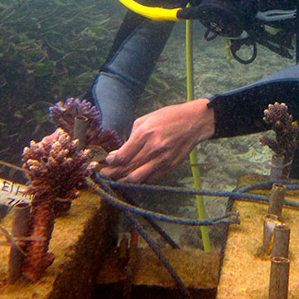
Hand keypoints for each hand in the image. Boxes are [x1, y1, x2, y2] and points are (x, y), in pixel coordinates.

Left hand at [100, 98, 214, 183]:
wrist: (194, 122)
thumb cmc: (169, 117)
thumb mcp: (146, 119)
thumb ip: (132, 135)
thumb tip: (121, 151)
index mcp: (145, 133)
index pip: (123, 155)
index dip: (111, 161)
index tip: (107, 161)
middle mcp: (153, 148)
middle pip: (127, 169)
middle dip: (112, 174)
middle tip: (104, 174)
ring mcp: (163, 159)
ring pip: (138, 178)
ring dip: (124, 180)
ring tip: (116, 179)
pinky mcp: (170, 166)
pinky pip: (151, 179)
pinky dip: (140, 180)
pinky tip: (133, 178)